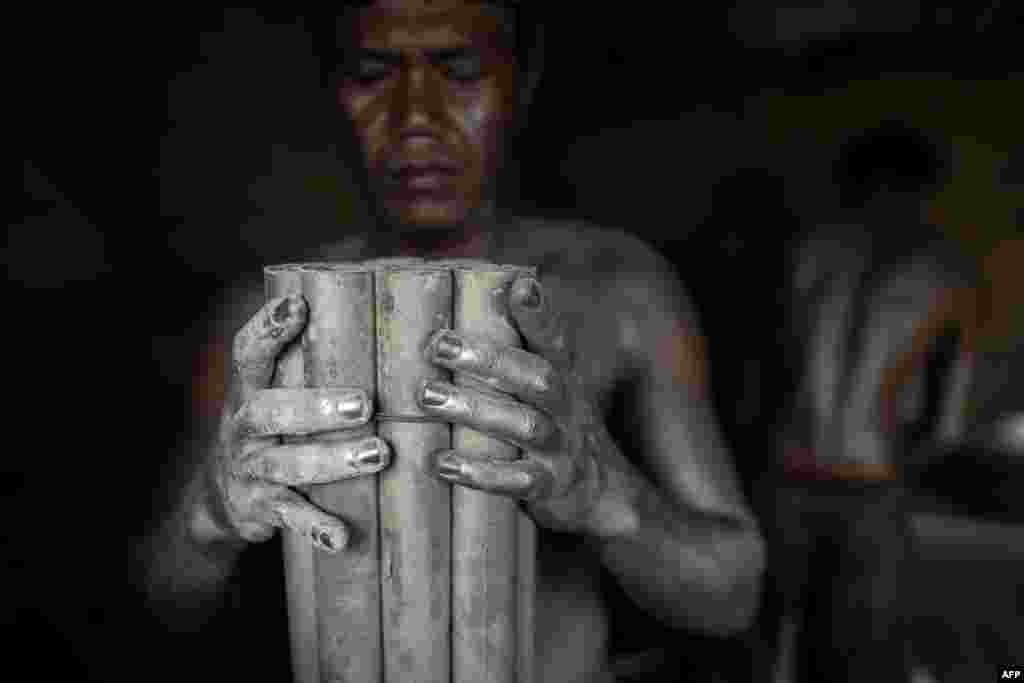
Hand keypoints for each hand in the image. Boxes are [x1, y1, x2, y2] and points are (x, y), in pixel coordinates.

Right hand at [197, 295, 389, 552]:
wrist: (222, 496)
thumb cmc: (275, 429)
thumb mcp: (278, 392)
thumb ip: (312, 363)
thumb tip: (390, 324)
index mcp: (250, 389)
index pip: (248, 352)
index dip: (267, 328)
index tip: (297, 306)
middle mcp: (243, 426)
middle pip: (270, 411)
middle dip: (317, 406)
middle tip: (364, 404)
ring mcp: (250, 469)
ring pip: (287, 464)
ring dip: (332, 460)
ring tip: (378, 455)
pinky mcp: (259, 507)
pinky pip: (288, 518)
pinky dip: (315, 527)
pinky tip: (341, 537)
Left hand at [418, 276, 631, 535]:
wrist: (600, 490)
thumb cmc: (550, 424)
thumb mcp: (544, 387)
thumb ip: (509, 357)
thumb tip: (450, 319)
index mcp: (562, 375)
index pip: (555, 339)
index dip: (540, 315)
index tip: (522, 287)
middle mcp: (566, 406)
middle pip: (537, 377)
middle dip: (488, 359)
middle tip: (438, 344)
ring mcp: (560, 447)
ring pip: (522, 425)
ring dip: (473, 409)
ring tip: (427, 396)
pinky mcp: (549, 486)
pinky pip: (517, 480)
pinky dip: (480, 473)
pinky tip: (442, 463)